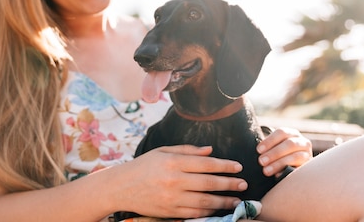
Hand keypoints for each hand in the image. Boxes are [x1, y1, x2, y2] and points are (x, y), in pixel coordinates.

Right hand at [115, 145, 246, 218]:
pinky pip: (194, 213)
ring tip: (237, 200)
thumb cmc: (143, 166)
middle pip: (209, 183)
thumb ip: (187, 150)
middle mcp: (174, 180)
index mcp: (173, 161)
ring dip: (224, 201)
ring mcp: (172, 198)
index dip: (225, 166)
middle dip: (229, 184)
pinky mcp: (169, 212)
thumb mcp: (163, 151)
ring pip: (204, 201)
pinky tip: (218, 209)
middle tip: (243, 184)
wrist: (120, 187)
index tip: (238, 167)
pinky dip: (209, 212)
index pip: (206, 164)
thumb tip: (211, 151)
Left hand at [257, 127, 311, 176]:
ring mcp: (308, 155)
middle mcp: (303, 142)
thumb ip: (268, 146)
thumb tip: (258, 150)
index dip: (269, 141)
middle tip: (261, 161)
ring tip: (266, 171)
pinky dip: (288, 172)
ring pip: (296, 156)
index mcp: (292, 134)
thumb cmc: (279, 155)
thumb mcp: (275, 147)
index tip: (258, 150)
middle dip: (274, 153)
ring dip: (279, 163)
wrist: (294, 167)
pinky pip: (299, 170)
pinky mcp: (308, 168)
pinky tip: (277, 176)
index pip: (282, 132)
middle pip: (290, 144)